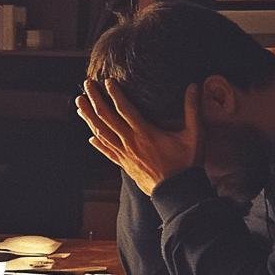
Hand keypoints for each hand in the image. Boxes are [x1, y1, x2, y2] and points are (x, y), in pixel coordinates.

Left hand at [75, 79, 201, 195]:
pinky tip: (90, 137)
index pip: (125, 109)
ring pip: (101, 133)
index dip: (114, 94)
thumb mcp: (194, 134)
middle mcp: (130, 142)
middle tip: (86, 85)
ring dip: (89, 118)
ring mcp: (125, 155)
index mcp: (145, 133)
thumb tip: (194, 86)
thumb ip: (192, 109)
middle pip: (106, 118)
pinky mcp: (125, 165)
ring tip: (79, 104)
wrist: (177, 193)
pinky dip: (97, 143)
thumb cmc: (186, 164)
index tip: (107, 81)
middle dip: (95, 100)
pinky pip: (107, 152)